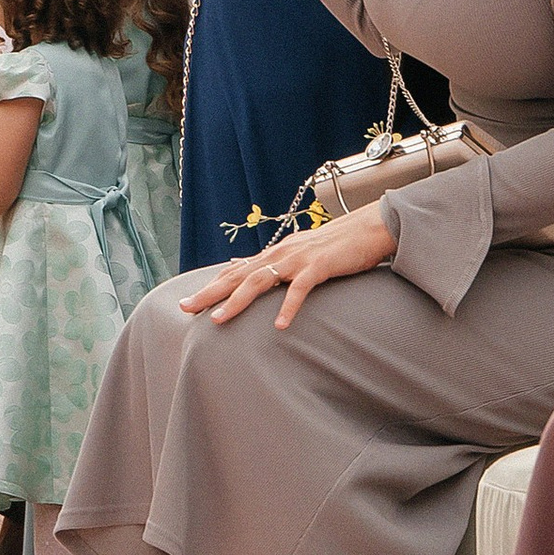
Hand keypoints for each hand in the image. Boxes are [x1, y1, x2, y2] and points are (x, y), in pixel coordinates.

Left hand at [180, 199, 395, 328]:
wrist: (368, 228)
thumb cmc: (336, 245)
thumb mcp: (300, 253)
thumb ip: (275, 263)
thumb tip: (247, 268)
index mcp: (275, 253)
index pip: (236, 271)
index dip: (212, 286)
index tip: (189, 300)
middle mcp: (280, 254)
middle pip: (238, 276)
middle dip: (210, 293)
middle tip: (185, 308)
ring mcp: (297, 259)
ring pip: (260, 281)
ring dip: (237, 302)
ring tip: (218, 321)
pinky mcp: (319, 266)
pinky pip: (300, 289)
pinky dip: (288, 306)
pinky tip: (280, 326)